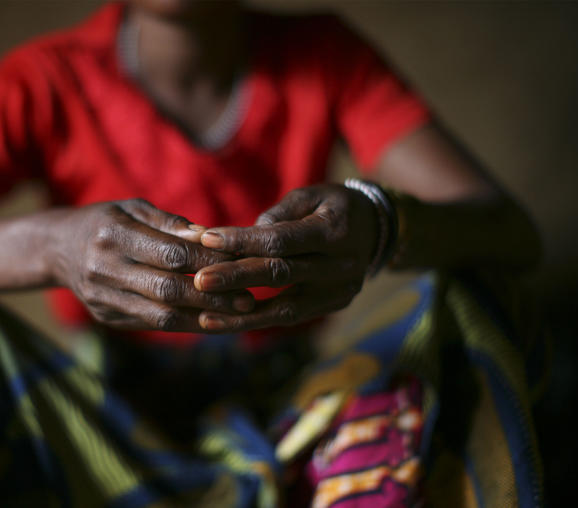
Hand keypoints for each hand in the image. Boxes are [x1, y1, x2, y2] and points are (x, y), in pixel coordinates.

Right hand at [46, 199, 254, 331]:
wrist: (56, 249)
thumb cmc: (106, 221)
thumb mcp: (132, 208)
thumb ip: (170, 223)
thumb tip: (211, 237)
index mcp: (112, 234)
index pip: (170, 253)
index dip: (208, 262)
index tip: (242, 265)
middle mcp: (104, 269)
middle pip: (168, 289)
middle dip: (212, 297)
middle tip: (248, 300)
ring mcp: (103, 298)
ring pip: (161, 316)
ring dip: (204, 318)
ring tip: (236, 315)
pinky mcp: (107, 317)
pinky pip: (153, 325)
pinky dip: (185, 325)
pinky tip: (212, 321)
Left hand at [193, 185, 378, 331]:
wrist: (378, 231)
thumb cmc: (333, 206)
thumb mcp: (312, 195)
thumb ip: (280, 212)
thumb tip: (247, 233)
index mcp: (333, 231)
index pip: (281, 240)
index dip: (243, 241)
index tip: (207, 239)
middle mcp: (339, 266)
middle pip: (280, 274)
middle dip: (236, 278)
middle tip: (199, 281)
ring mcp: (338, 291)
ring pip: (285, 307)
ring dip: (242, 314)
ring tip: (204, 317)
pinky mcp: (332, 306)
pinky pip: (290, 317)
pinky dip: (256, 321)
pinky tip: (224, 324)